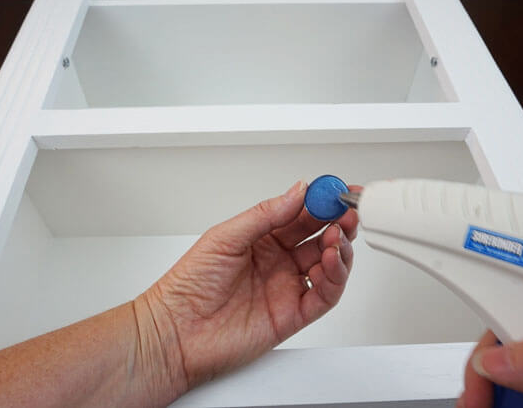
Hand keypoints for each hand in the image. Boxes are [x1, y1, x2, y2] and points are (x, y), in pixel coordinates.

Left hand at [135, 180, 359, 402]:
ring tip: (337, 235)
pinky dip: (335, 278)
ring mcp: (286, 287)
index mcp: (261, 239)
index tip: (333, 190)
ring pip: (328, 265)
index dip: (319, 202)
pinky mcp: (293, 315)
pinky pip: (325, 295)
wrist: (175, 332)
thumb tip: (297, 192)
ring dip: (339, 248)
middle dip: (337, 222)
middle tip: (347, 210)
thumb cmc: (188, 286)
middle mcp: (277, 262)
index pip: (299, 215)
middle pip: (319, 237)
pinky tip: (332, 261)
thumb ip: (264, 215)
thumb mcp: (225, 237)